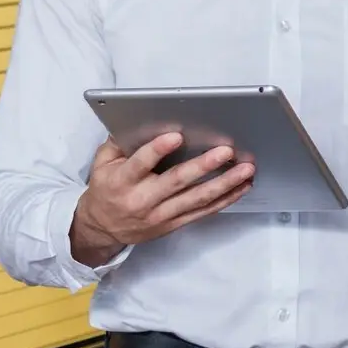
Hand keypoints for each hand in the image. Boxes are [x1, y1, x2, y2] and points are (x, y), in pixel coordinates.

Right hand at [69, 133, 254, 266]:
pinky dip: (225, 199)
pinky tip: (242, 187)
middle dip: (203, 165)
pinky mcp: (174, 223)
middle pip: (176, 182)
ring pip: (197, 198)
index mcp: (122, 182)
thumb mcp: (102, 163)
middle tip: (226, 151)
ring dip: (225, 183)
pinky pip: (203, 212)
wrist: (101, 229)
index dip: (158, 150)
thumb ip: (118, 142)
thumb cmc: (106, 189)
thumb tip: (137, 119)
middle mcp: (142, 200)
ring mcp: (161, 215)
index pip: (140, 164)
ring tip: (246, 169)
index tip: (177, 136)